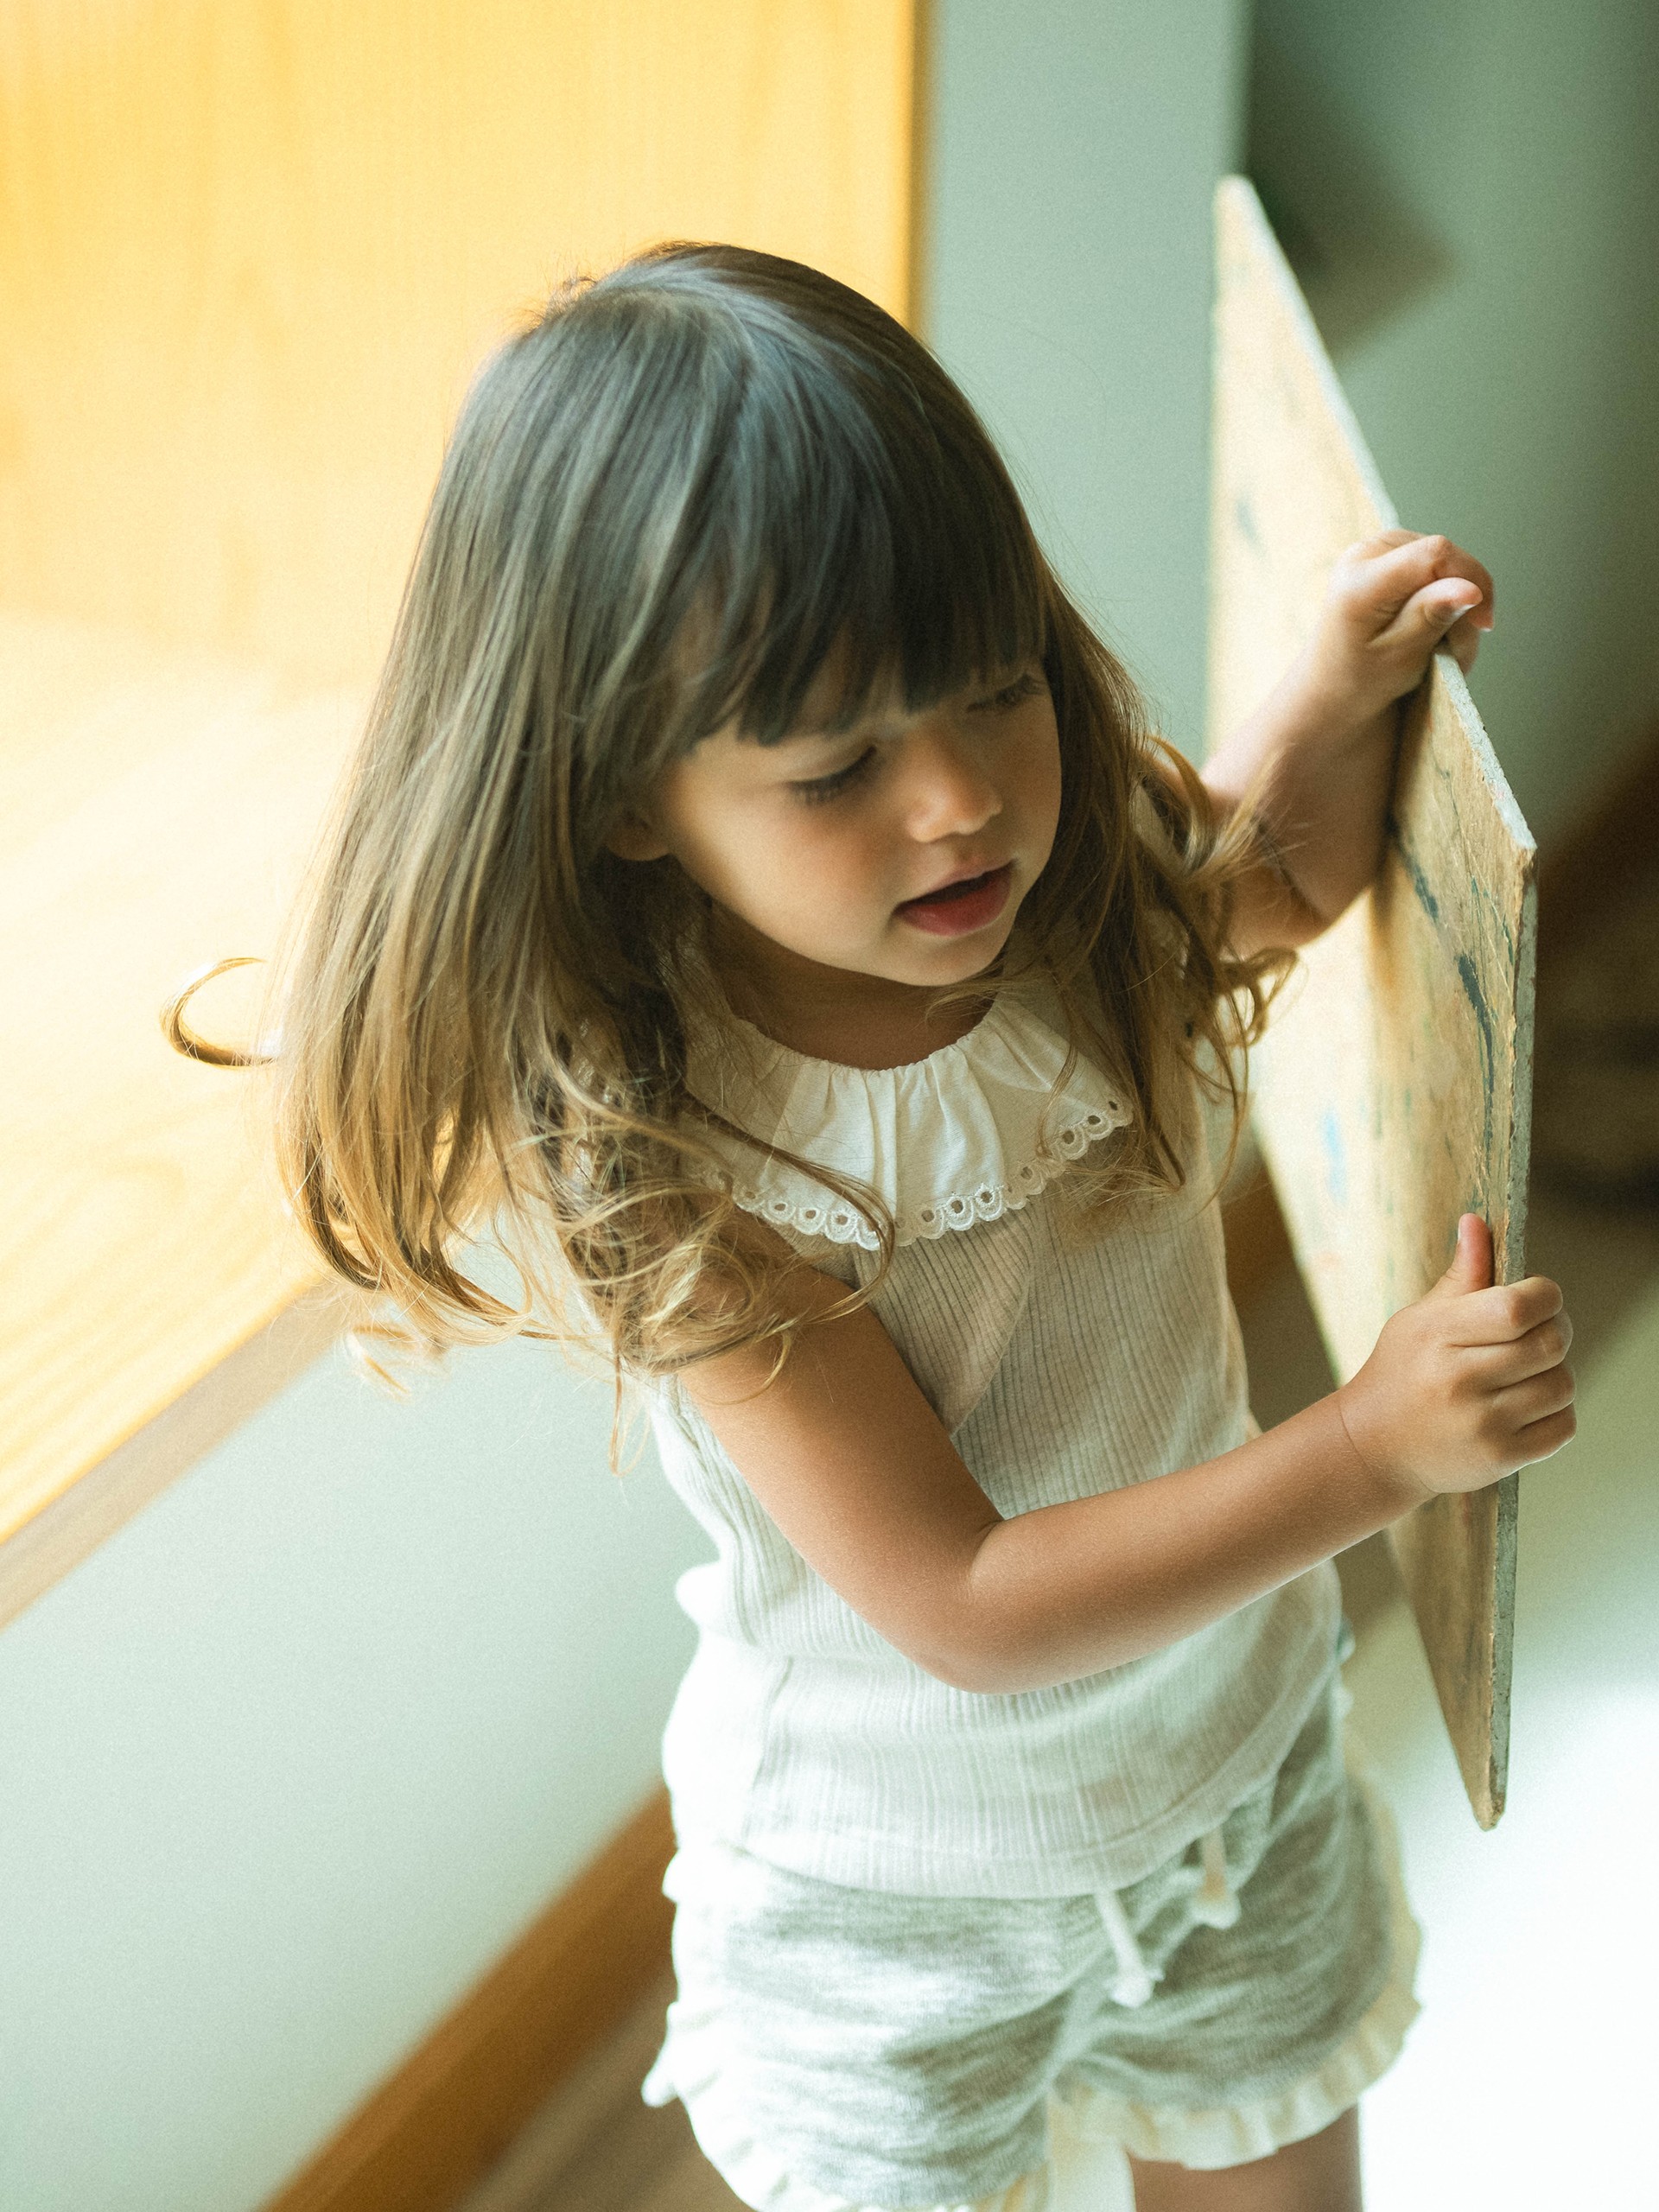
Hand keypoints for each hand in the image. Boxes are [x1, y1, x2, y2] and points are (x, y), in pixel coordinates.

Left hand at [1302, 530, 1494, 731]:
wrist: (1333, 688)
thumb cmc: (1362, 680)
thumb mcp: (1401, 657)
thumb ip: (1432, 617)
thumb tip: (1469, 588)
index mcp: (1360, 581)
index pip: (1435, 555)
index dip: (1471, 580)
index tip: (1482, 624)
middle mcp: (1364, 554)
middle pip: (1446, 558)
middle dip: (1461, 603)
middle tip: (1451, 651)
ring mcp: (1377, 551)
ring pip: (1446, 565)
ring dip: (1452, 610)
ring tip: (1436, 650)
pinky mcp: (1391, 556)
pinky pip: (1436, 569)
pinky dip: (1442, 602)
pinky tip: (1429, 633)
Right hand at [1335, 1214, 1575, 1511]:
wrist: (1373, 1447)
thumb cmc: (1400, 1373)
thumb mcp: (1419, 1320)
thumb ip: (1461, 1277)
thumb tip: (1476, 1222)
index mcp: (1438, 1335)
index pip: (1517, 1307)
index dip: (1546, 1296)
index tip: (1540, 1297)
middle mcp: (1458, 1380)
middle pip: (1549, 1345)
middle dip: (1557, 1331)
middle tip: (1542, 1332)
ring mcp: (1480, 1424)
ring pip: (1561, 1385)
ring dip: (1555, 1374)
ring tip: (1530, 1372)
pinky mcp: (1498, 1458)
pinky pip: (1562, 1426)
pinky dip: (1557, 1413)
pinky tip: (1529, 1405)